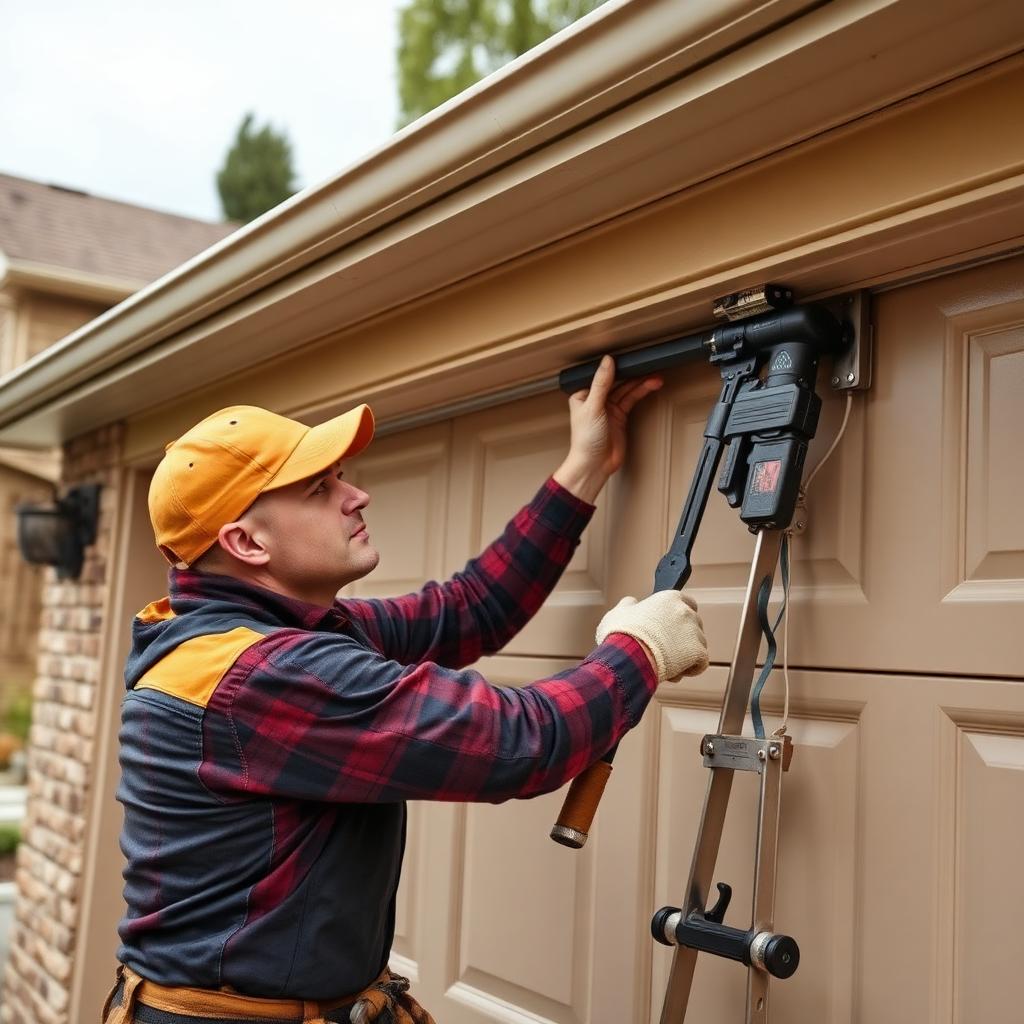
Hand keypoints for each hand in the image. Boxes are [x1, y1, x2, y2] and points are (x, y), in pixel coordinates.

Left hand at [554, 355, 661, 501]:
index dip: (615, 366)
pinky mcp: (620, 417)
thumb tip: (607, 361)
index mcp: (583, 395)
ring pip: (627, 391)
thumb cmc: (585, 440)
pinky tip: (651, 385)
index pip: (601, 375)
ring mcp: (609, 409)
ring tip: (655, 377)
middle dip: (632, 374)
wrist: (594, 465)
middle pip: (617, 382)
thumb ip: (601, 383)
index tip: (629, 357)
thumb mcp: (593, 407)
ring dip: (641, 384)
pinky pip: (632, 401)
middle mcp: (596, 400)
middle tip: (648, 366)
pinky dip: (642, 393)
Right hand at [595, 591, 707, 681]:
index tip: (671, 627)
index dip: (680, 617)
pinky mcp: (698, 652)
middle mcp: (685, 612)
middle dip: (682, 638)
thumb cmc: (621, 634)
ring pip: (698, 645)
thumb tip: (632, 602)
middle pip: (694, 625)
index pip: (688, 602)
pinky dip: (689, 670)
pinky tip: (674, 673)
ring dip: (685, 656)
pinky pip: (700, 663)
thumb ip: (630, 604)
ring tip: (665, 665)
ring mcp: (694, 632)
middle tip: (665, 650)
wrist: (627, 656)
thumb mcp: (619, 612)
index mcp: (669, 599)